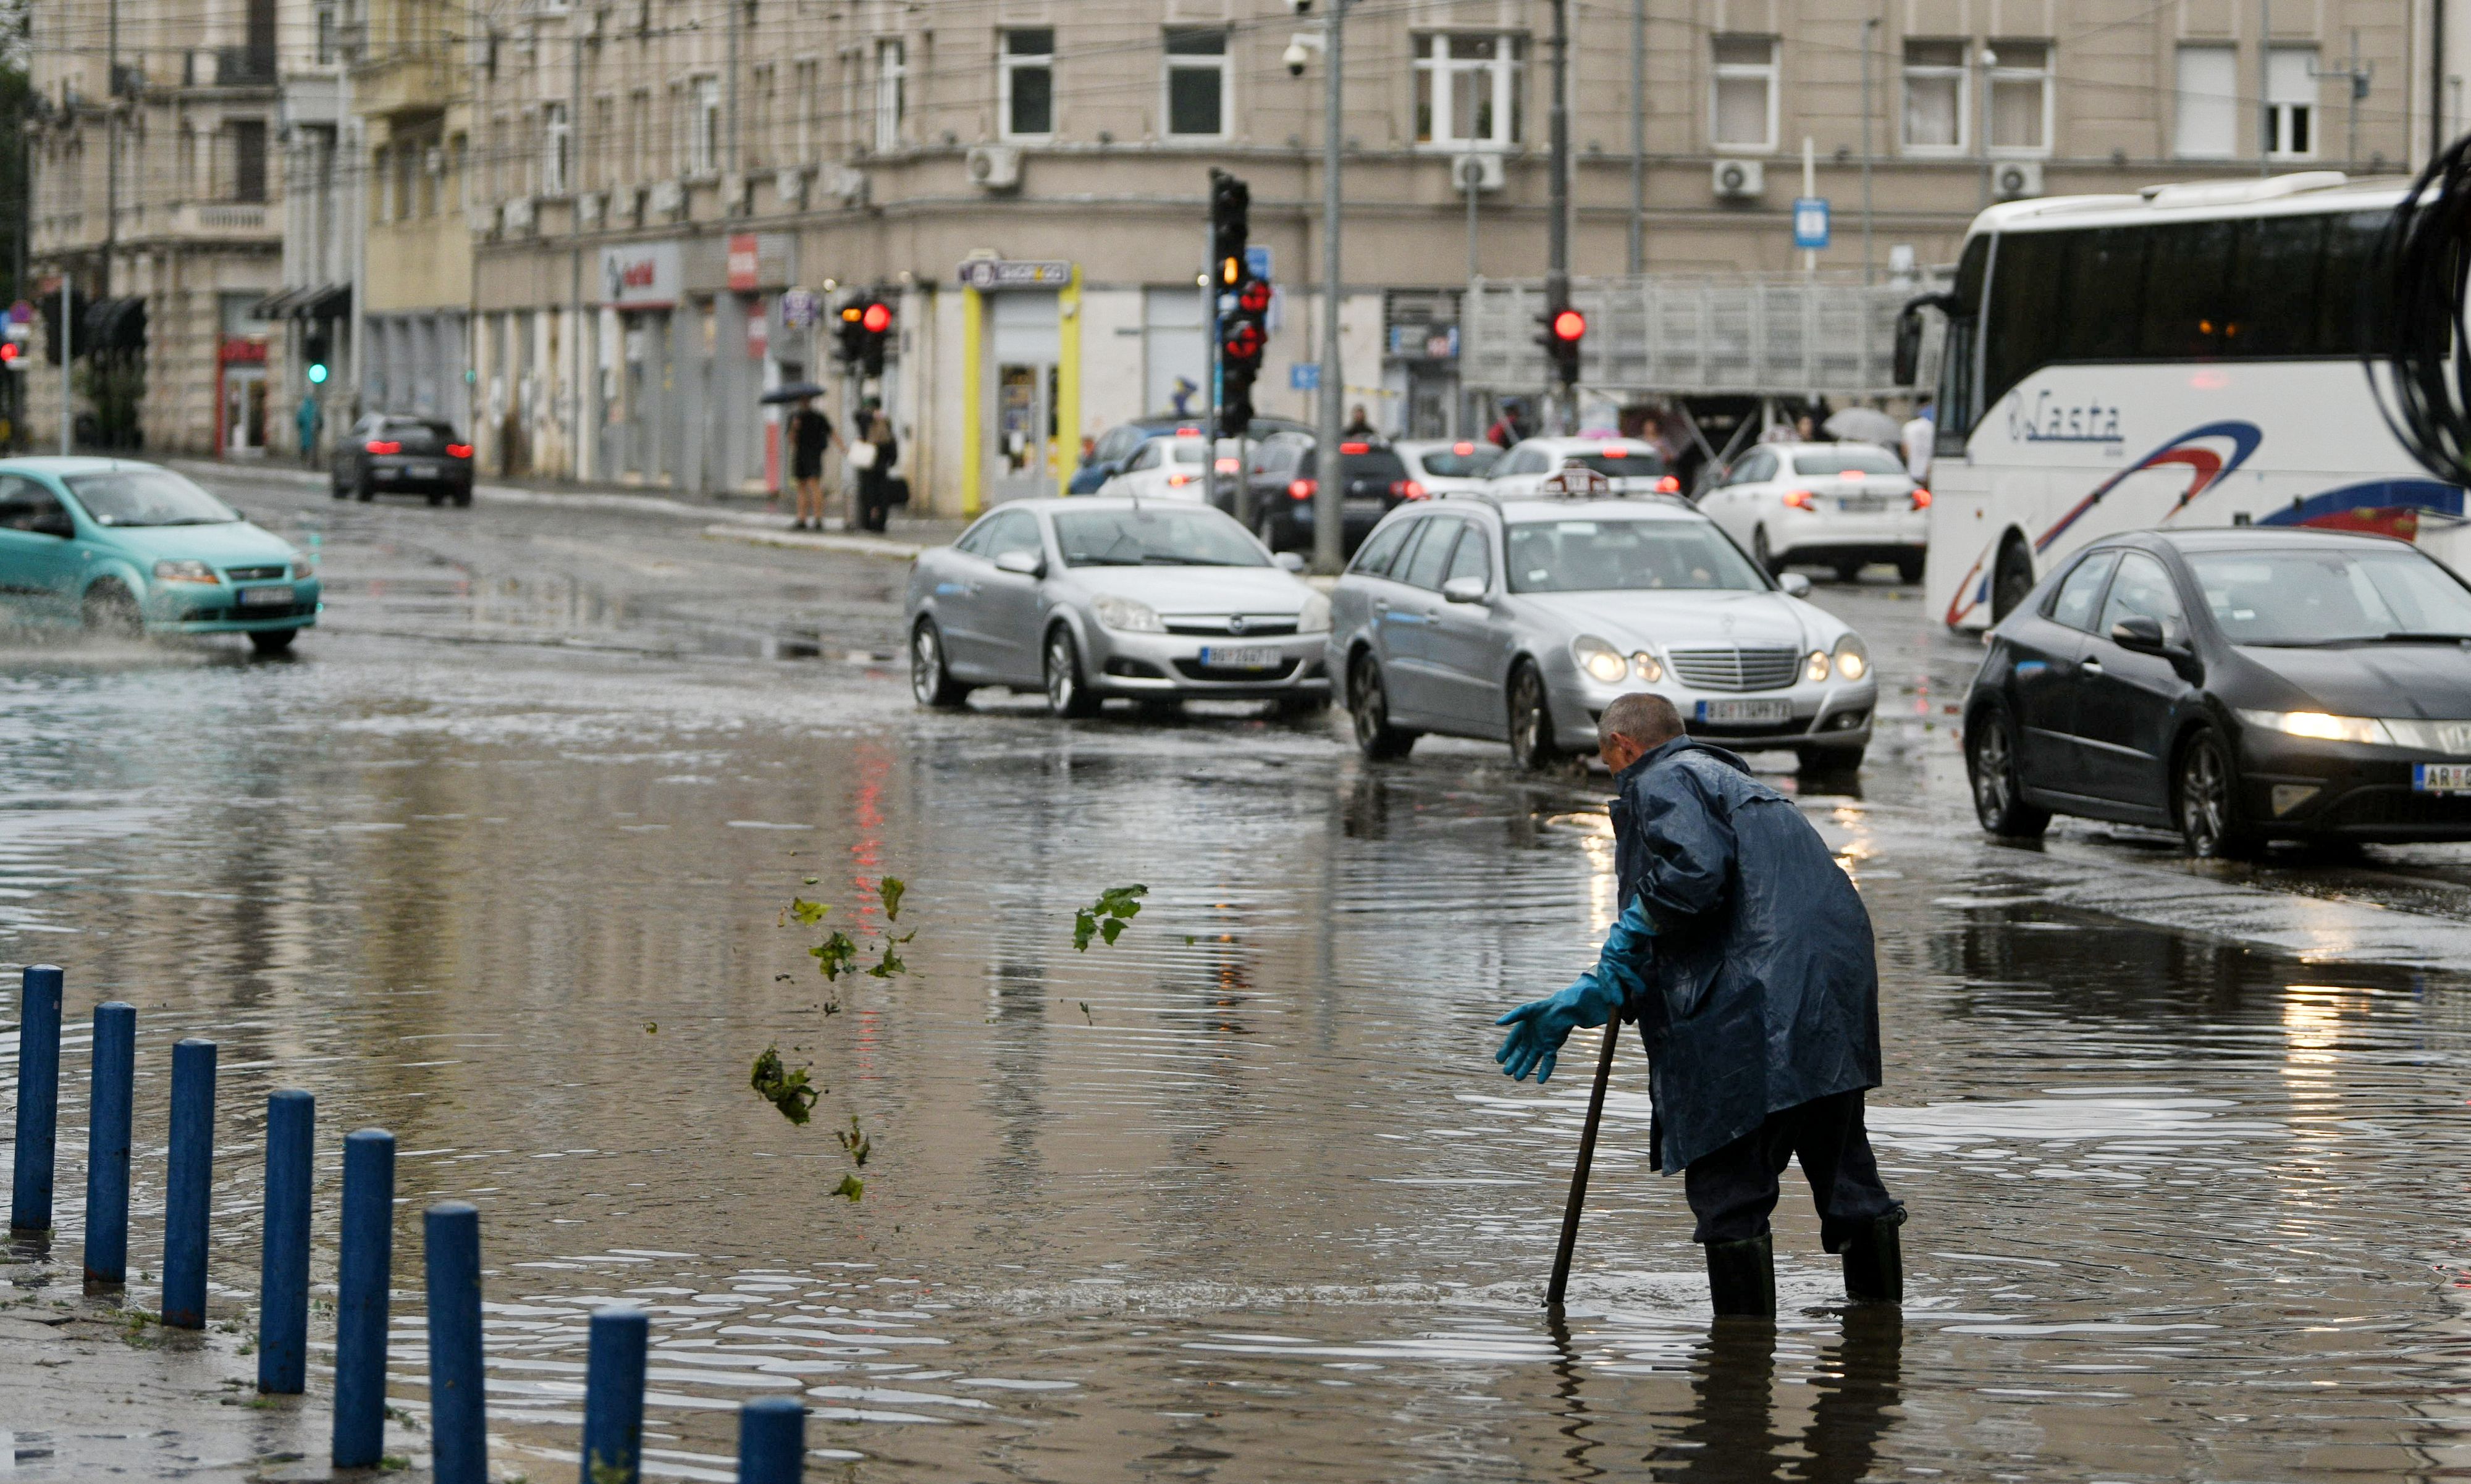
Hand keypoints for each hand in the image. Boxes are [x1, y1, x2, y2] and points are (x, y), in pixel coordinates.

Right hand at [1493, 970, 1616, 1083]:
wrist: (1564, 1008)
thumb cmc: (1544, 1008)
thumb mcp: (1526, 1010)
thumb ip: (1512, 1016)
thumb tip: (1497, 1022)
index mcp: (1524, 1029)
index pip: (1512, 1042)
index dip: (1505, 1051)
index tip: (1499, 1060)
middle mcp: (1532, 1038)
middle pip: (1521, 1053)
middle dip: (1514, 1063)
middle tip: (1506, 1072)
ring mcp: (1542, 1044)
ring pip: (1532, 1060)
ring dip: (1525, 1069)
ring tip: (1518, 1078)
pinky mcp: (1552, 1047)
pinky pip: (1548, 1061)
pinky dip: (1544, 1071)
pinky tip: (1540, 1080)